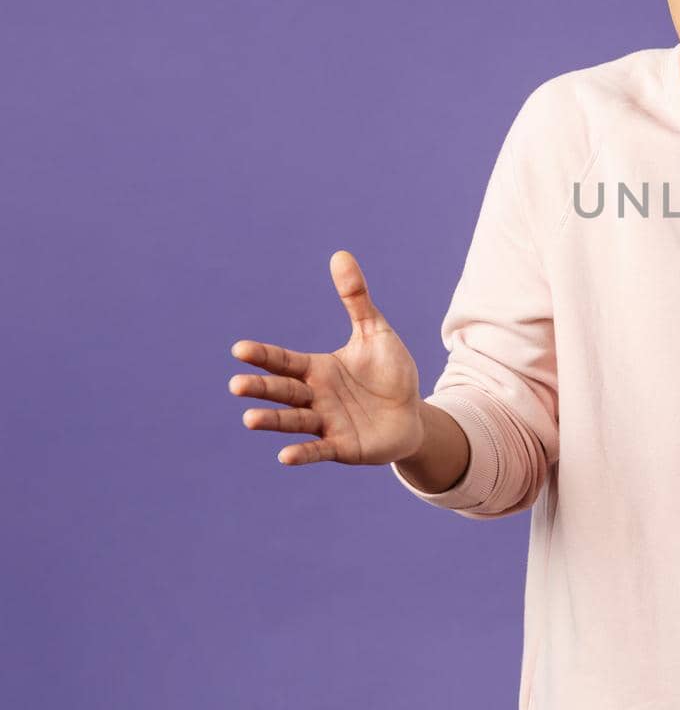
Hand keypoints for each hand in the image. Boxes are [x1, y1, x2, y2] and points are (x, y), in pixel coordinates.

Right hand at [228, 251, 425, 465]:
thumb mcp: (375, 332)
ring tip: (250, 419)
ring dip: (273, 421)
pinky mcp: (342, 447)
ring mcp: (326, 423)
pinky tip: (285, 455)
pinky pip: (319, 450)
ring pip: (294, 421)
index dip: (264, 356)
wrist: (412, 414)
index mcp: (316, 369)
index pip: (284, 361)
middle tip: (236, 385)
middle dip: (261, 389)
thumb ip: (356, 298)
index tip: (239, 349)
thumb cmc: (389, 373)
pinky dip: (303, 452)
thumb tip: (340, 254)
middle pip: (283, 391)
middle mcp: (315, 397)